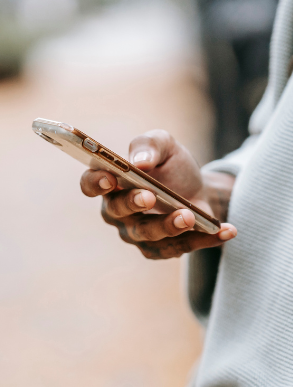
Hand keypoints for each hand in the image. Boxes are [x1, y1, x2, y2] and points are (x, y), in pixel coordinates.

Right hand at [80, 130, 236, 258]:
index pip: (91, 184)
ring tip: (189, 215)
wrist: (196, 188)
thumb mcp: (165, 145)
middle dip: (132, 204)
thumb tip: (140, 161)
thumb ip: (149, 145)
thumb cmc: (172, 166)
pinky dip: (203, 239)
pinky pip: (178, 248)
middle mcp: (118, 211)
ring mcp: (138, 233)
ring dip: (168, 226)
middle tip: (149, 196)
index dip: (95, 183)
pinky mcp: (160, 248)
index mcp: (112, 182)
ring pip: (147, 235)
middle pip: (117, 212)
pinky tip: (226, 230)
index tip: (110, 178)